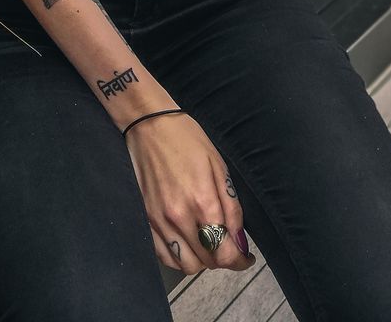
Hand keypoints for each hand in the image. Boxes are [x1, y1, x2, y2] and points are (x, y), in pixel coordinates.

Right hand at [124, 110, 255, 276]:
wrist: (149, 124)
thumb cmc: (187, 139)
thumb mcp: (219, 166)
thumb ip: (232, 208)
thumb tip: (239, 242)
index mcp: (203, 202)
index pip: (225, 253)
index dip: (240, 260)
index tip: (245, 256)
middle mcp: (180, 217)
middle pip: (207, 262)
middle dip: (222, 257)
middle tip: (226, 244)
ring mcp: (159, 220)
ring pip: (185, 265)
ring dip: (200, 259)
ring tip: (205, 242)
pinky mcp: (145, 219)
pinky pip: (164, 255)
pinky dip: (178, 256)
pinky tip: (185, 240)